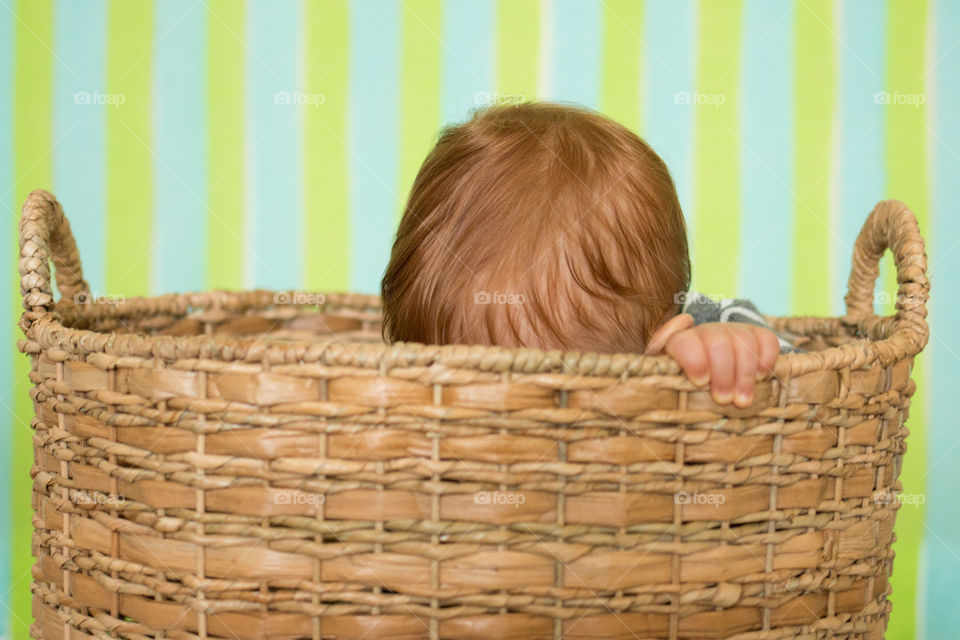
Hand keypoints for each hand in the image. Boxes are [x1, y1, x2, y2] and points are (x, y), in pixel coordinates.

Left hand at [652, 321, 779, 406]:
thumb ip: (658, 363)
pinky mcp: (756, 336)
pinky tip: (759, 377)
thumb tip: (676, 330)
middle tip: (724, 400)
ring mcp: (732, 332)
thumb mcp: (662, 378)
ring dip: (744, 375)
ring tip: (742, 401)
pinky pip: (767, 340)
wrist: (707, 376)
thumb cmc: (682, 385)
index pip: (684, 340)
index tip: (701, 382)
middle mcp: (707, 332)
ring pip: (743, 342)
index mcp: (679, 342)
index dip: (694, 359)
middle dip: (723, 374)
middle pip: (718, 343)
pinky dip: (765, 359)